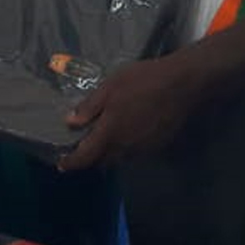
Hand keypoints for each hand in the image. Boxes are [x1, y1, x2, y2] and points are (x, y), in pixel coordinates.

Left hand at [57, 53, 200, 169]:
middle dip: (91, 158)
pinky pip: (135, 153)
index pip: (85, 157)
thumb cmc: (143, 81)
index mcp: (109, 133)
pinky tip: (129, 133)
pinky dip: (126, 148)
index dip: (71, 162)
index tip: (62, 164)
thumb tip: (70, 123)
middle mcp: (125, 147)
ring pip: (120, 159)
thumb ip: (90, 107)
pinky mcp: (157, 145)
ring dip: (110, 154)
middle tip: (84, 148)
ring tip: (106, 140)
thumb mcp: (110, 86)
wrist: (182, 83)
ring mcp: (143, 148)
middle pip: (102, 161)